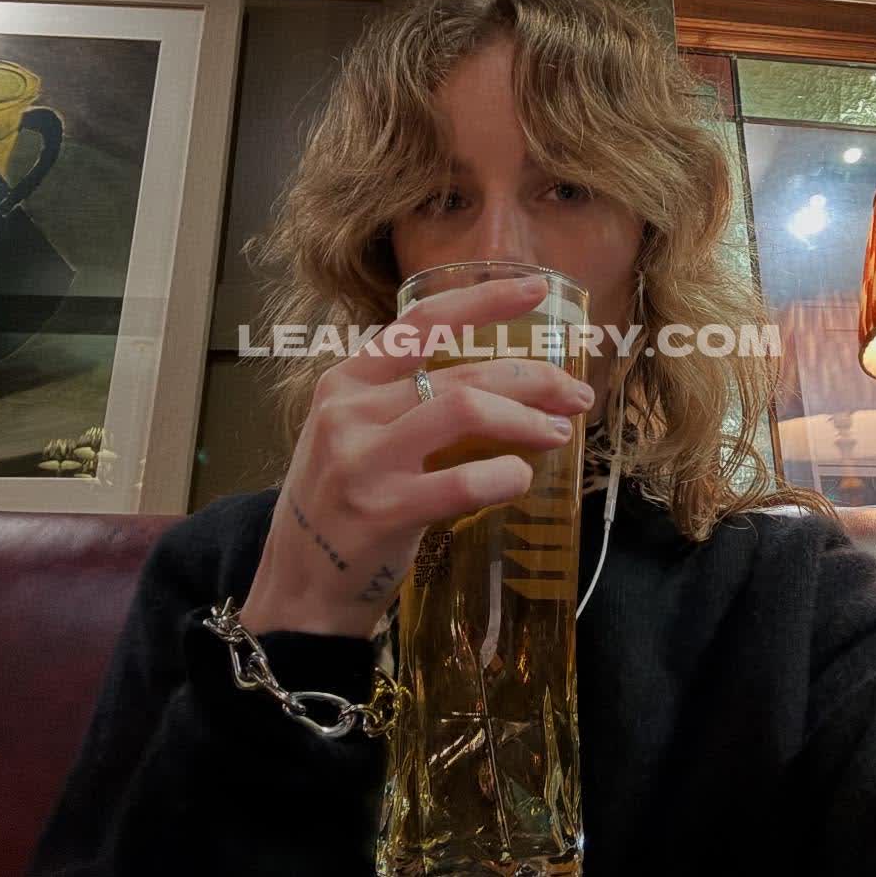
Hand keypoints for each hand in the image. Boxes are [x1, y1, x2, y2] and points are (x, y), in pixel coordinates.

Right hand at [241, 275, 595, 637]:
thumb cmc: (342, 506)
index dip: (485, 300)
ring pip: (466, 411)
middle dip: (534, 380)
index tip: (537, 288)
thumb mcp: (356, 437)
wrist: (299, 587)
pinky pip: (462, 481)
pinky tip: (520, 478)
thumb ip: (406, 404)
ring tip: (558, 433)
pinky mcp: (381, 511)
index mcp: (346, 381)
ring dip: (527, 420)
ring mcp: (363, 460)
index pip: (423, 322)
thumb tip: (504, 387)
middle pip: (463, 374)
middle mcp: (350, 411)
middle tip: (575, 396)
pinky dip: (505, 475)